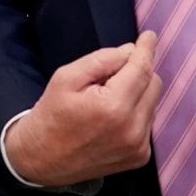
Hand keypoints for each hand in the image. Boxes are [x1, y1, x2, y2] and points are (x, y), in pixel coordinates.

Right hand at [4, 32, 161, 186]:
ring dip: (136, 93)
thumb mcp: (65, 78)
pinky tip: (111, 118)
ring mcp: (138, 145)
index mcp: (113, 106)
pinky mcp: (139, 156)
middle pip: (153, 84)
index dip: (146, 49)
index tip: (149, 36)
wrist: (42, 159)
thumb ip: (100, 60)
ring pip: (152, 103)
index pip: (141, 69)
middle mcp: (132, 128)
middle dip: (138, 71)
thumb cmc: (51, 115)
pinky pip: (147, 122)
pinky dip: (135, 113)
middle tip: (111, 73)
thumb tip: (129, 52)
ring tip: (106, 99)